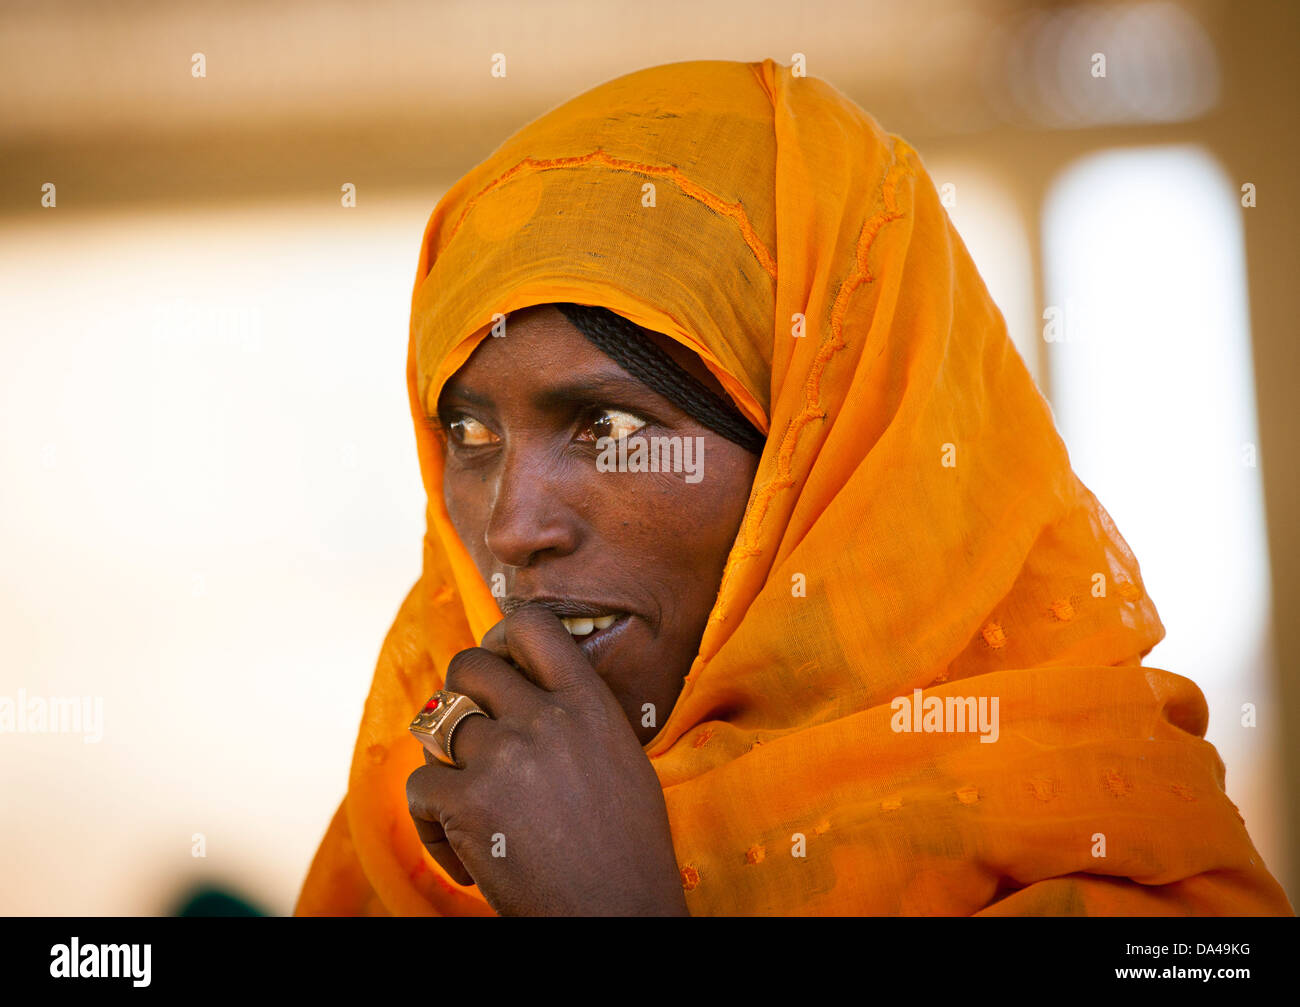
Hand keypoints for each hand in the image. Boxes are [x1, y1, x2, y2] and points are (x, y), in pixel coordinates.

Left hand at [406, 605, 689, 915]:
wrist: (617, 914)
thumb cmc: (628, 848)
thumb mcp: (621, 758)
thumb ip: (577, 715)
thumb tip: (531, 690)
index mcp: (588, 703)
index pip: (530, 626)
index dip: (500, 638)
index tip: (498, 664)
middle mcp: (544, 718)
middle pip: (468, 666)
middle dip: (459, 697)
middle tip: (471, 736)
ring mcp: (503, 756)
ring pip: (436, 728)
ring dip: (444, 764)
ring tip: (468, 806)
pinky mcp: (467, 801)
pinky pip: (419, 785)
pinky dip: (431, 821)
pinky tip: (463, 851)